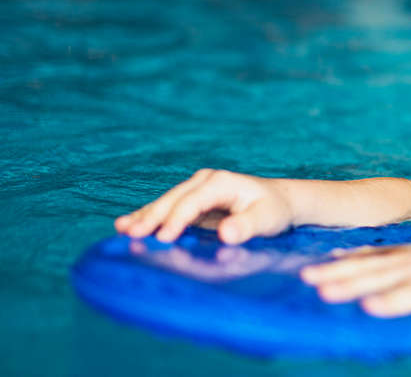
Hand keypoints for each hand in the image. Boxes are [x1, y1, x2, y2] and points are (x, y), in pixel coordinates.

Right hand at [114, 169, 294, 243]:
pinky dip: (150, 217)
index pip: (192, 202)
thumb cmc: (274, 210)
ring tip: (121, 229)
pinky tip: (129, 224)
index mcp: (221, 182)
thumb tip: (226, 234)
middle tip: (130, 234)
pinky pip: (169, 208)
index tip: (162, 238)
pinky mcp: (193, 200)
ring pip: (166, 203)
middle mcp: (205, 181)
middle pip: (173, 200)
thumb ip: (247, 226)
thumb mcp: (267, 219)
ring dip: (144, 216)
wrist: (279, 201)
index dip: (176, 220)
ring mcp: (197, 188)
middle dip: (151, 217)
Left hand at [300, 236, 410, 351]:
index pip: (364, 264)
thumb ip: (373, 258)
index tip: (306, 275)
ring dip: (394, 300)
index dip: (336, 270)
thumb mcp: (406, 256)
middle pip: (381, 277)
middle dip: (353, 284)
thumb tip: (336, 255)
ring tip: (372, 308)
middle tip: (324, 292)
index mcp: (401, 261)